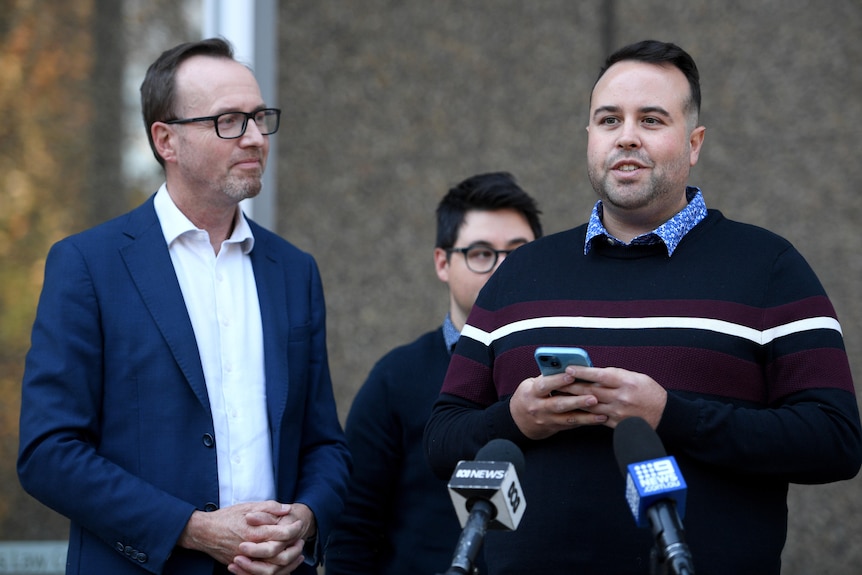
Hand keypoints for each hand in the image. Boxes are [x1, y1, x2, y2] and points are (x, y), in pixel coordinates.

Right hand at [179, 501, 314, 573]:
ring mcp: (246, 560)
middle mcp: (251, 548)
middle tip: (301, 540)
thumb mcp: (248, 507)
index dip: (294, 529)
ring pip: (272, 569)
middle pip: (280, 555)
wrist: (205, 532)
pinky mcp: (241, 567)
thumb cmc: (226, 517)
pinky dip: (275, 572)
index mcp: (254, 531)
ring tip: (297, 554)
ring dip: (288, 562)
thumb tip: (287, 509)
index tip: (300, 523)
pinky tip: (283, 566)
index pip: (282, 534)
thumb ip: (269, 507)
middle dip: (294, 548)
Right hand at [509, 371, 607, 439]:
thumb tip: (568, 368)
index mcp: (532, 392)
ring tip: (601, 412)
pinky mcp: (555, 427)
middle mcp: (538, 407)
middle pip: (559, 404)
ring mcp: (547, 419)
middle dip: (577, 401)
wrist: (519, 421)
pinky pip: (572, 425)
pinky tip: (599, 418)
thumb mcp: (531, 384)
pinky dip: (586, 421)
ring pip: (568, 418)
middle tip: (593, 397)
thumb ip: (547, 377)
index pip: (545, 385)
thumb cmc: (529, 396)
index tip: (572, 375)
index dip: (558, 380)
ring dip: (586, 415)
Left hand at [563, 365, 666, 428]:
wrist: (665, 416)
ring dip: (573, 401)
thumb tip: (594, 372)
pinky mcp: (616, 424)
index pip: (600, 375)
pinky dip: (584, 413)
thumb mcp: (636, 377)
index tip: (568, 368)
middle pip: (591, 391)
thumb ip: (615, 375)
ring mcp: (618, 412)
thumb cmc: (650, 393)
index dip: (582, 371)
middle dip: (571, 386)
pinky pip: (596, 418)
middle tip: (556, 382)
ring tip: (559, 395)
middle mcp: (621, 397)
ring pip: (590, 406)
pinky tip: (573, 410)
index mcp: (627, 382)